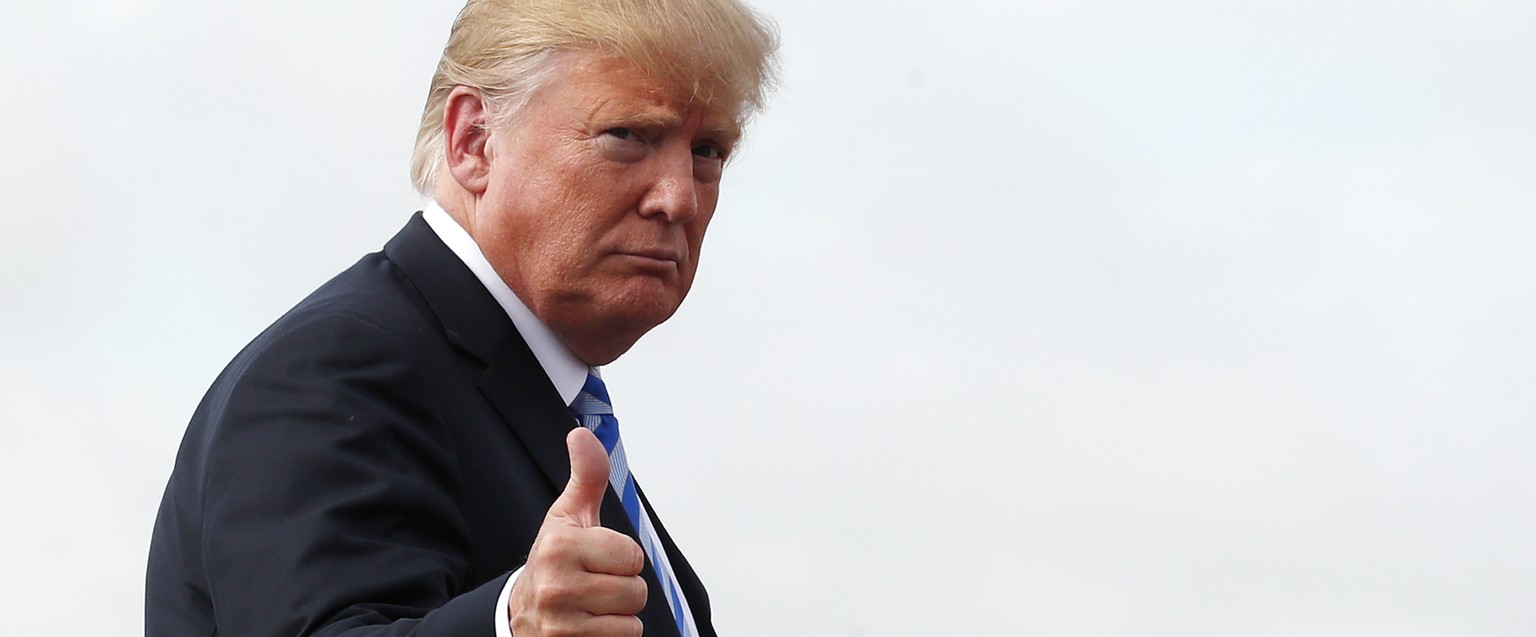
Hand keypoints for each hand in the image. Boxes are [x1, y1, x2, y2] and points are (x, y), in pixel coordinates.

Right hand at [508, 428, 646, 635]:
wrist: (519, 614)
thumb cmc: (553, 561)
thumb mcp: (567, 516)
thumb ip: (586, 475)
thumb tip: (581, 434)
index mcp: (559, 546)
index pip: (632, 556)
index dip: (622, 558)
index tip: (597, 558)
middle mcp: (556, 586)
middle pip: (635, 590)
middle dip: (622, 587)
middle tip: (595, 584)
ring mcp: (560, 624)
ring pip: (631, 620)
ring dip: (619, 615)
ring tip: (592, 605)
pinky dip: (613, 635)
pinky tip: (589, 625)